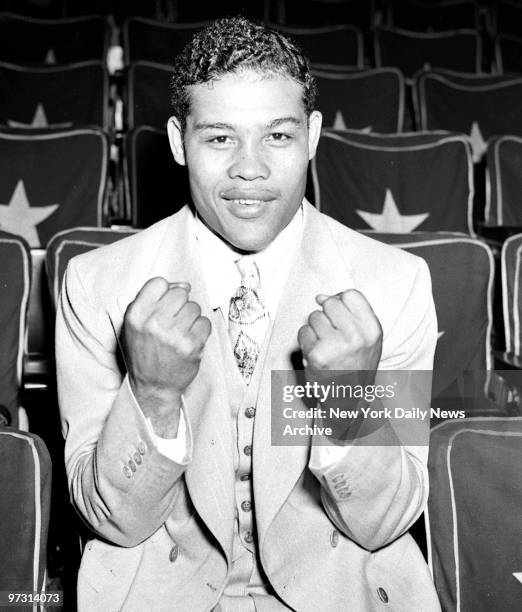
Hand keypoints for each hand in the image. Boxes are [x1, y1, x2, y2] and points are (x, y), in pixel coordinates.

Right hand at [122, 277, 210, 434]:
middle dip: (180, 306)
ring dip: (191, 319)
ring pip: (195, 307)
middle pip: (180, 293)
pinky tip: (189, 341)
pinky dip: (200, 331)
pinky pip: (205, 322)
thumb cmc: (144, 352)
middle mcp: (153, 323)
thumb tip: (185, 285)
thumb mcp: (136, 324)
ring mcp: (173, 335)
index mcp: (136, 315)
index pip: (158, 283)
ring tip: (180, 334)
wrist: (153, 387)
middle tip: (173, 323)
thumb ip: (154, 299)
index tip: (163, 307)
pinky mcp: (191, 345)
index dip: (164, 293)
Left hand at [298, 289, 381, 372]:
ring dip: (316, 327)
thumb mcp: (366, 337)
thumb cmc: (357, 364)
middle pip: (330, 303)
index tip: (339, 312)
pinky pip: (303, 331)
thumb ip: (349, 313)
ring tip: (326, 343)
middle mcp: (355, 337)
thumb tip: (321, 296)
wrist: (348, 397)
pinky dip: (306, 339)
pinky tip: (316, 350)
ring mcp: (335, 347)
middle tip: (332, 330)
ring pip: (314, 316)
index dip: (341, 300)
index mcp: (372, 330)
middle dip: (327, 313)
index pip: (351, 295)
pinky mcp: (316, 355)